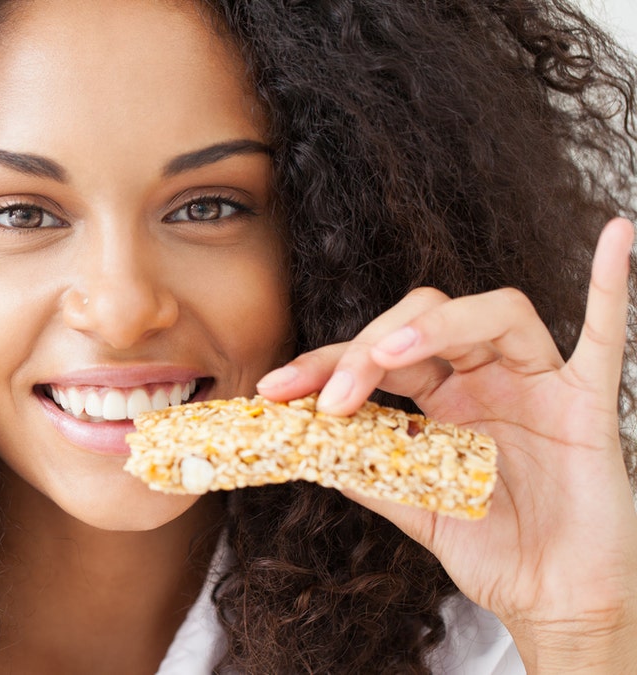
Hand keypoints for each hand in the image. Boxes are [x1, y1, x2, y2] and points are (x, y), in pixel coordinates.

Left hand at [256, 218, 636, 671]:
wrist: (556, 602)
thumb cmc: (494, 552)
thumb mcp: (413, 508)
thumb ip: (367, 472)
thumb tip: (301, 443)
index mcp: (443, 398)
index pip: (379, 357)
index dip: (325, 364)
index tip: (273, 388)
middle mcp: (487, 378)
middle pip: (427, 321)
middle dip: (368, 349)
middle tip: (327, 395)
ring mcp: (538, 385)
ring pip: (495, 314)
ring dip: (438, 325)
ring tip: (386, 356)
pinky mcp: (588, 406)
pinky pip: (607, 337)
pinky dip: (609, 286)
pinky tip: (615, 236)